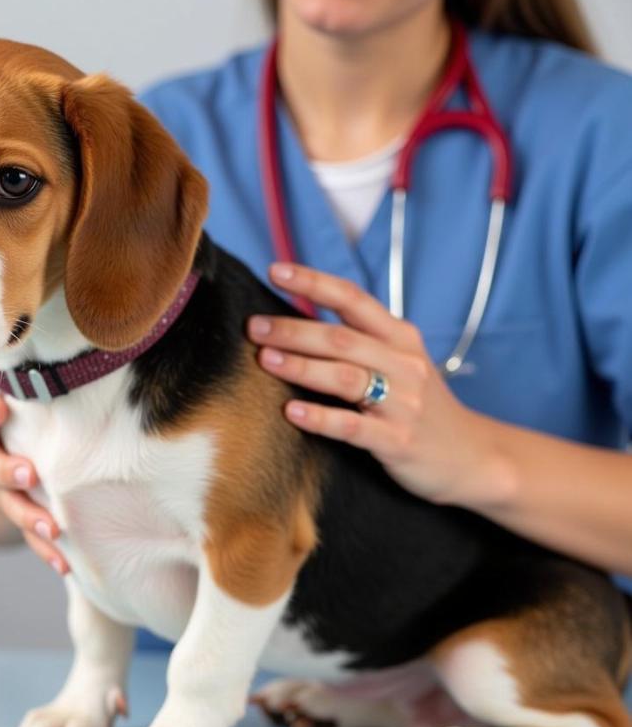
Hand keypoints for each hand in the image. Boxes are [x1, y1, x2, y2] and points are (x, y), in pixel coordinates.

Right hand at [0, 368, 69, 573]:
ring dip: (26, 511)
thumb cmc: (54, 410)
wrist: (39, 460)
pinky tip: (63, 562)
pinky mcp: (15, 507)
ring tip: (52, 524)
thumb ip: (63, 373)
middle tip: (28, 471)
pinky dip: (44, 546)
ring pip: (2, 495)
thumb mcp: (53, 390)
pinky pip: (26, 530)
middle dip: (3, 461)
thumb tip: (116, 334)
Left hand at [247, 263, 502, 507]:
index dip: (314, 283)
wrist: (473, 456)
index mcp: (401, 338)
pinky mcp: (398, 442)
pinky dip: (321, 418)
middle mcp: (403, 364)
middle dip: (293, 329)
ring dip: (301, 366)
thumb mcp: (402, 363)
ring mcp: (403, 404)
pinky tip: (291, 412)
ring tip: (265, 359)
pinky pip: (353, 427)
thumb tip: (298, 321)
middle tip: (254, 326)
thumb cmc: (423, 406)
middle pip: (341, 338)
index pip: (353, 299)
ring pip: (345, 377)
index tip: (276, 270)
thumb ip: (361, 341)